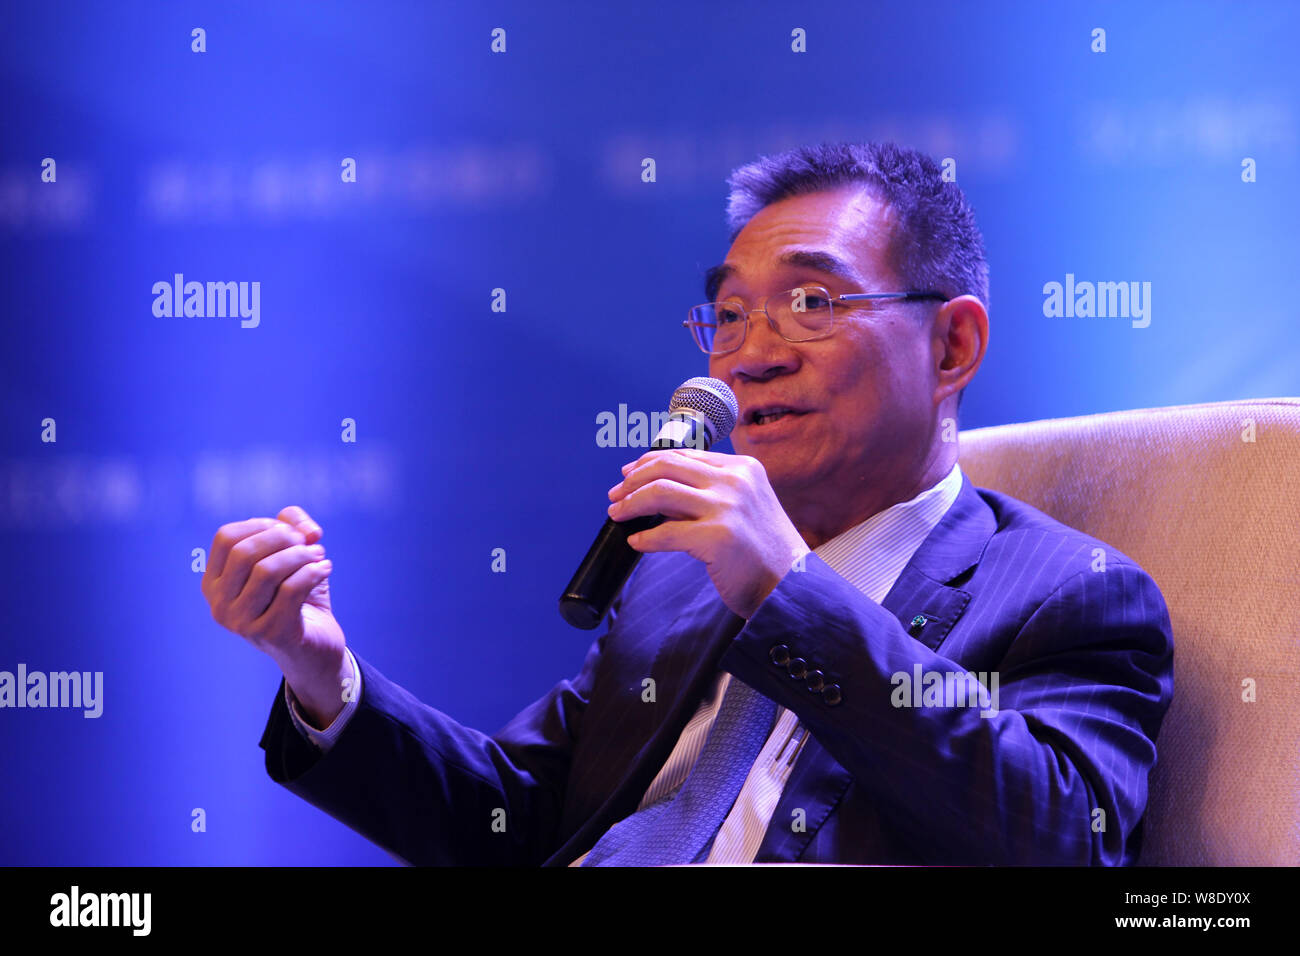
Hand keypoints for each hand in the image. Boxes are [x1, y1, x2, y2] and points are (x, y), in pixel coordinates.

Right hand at [200, 505, 350, 727]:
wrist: (314, 646)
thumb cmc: (297, 595)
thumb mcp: (291, 554)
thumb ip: (292, 525)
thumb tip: (305, 528)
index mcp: (214, 583)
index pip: (226, 537)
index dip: (261, 524)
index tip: (288, 530)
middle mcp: (219, 605)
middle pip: (245, 552)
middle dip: (284, 538)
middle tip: (308, 542)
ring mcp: (241, 623)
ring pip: (268, 570)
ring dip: (301, 555)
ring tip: (319, 556)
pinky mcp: (270, 634)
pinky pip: (291, 590)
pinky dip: (313, 572)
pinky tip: (325, 569)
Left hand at [607, 449, 810, 617]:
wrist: (792, 587)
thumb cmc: (764, 552)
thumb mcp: (742, 507)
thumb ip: (706, 494)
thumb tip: (656, 492)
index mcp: (742, 468)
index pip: (683, 455)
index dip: (648, 463)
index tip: (628, 475)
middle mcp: (736, 481)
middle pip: (665, 467)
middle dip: (632, 481)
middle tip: (615, 496)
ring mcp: (728, 508)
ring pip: (660, 493)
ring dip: (630, 504)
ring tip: (617, 515)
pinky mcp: (718, 538)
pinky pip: (665, 533)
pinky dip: (645, 538)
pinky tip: (636, 543)